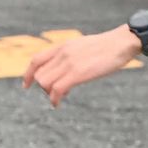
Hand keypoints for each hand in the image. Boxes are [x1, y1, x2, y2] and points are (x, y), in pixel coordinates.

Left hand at [23, 26, 140, 106]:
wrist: (121, 43)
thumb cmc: (106, 47)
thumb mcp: (82, 46)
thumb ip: (70, 54)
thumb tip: (65, 68)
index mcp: (63, 46)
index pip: (36, 60)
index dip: (28, 74)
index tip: (26, 85)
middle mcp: (62, 53)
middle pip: (40, 74)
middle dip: (43, 86)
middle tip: (54, 93)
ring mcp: (69, 63)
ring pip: (45, 83)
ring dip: (49, 93)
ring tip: (58, 97)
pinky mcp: (78, 73)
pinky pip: (57, 89)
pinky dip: (54, 99)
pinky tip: (56, 104)